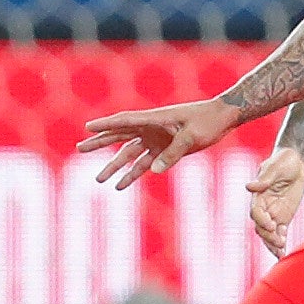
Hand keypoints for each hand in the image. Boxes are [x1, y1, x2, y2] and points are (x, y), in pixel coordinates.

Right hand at [77, 98, 239, 189]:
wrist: (223, 118)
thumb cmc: (208, 121)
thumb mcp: (192, 136)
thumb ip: (173, 153)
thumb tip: (154, 171)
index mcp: (154, 119)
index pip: (124, 121)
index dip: (105, 125)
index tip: (87, 128)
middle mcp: (150, 128)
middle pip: (119, 136)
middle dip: (99, 143)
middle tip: (80, 149)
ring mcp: (156, 139)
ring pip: (129, 153)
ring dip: (114, 166)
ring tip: (98, 179)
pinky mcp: (164, 149)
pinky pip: (144, 163)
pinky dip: (133, 174)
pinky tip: (121, 185)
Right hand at [245, 147, 303, 257]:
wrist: (294, 161)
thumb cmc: (283, 161)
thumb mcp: (275, 167)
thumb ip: (264, 178)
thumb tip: (250, 187)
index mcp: (258, 196)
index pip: (255, 212)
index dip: (261, 220)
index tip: (271, 225)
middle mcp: (263, 207)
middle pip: (260, 226)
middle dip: (268, 236)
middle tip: (279, 241)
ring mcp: (273, 213)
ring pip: (269, 233)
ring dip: (273, 244)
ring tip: (280, 253)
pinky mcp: (284, 217)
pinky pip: (280, 232)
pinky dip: (281, 242)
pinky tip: (283, 252)